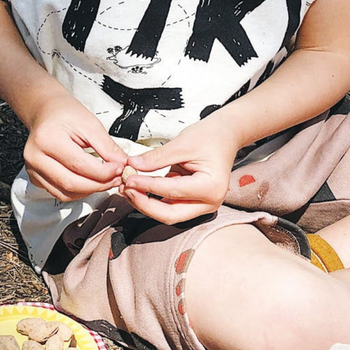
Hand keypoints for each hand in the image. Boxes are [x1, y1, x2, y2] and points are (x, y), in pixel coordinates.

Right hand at [24, 95, 126, 201]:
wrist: (46, 111)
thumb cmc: (65, 113)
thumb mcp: (90, 123)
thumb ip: (107, 146)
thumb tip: (122, 164)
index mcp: (47, 139)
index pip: (79, 165)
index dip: (103, 172)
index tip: (119, 168)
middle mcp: (35, 157)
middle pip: (71, 183)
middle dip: (98, 185)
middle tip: (115, 178)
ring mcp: (33, 170)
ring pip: (65, 193)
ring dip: (90, 191)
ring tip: (105, 180)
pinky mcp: (36, 178)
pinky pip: (60, 193)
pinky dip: (78, 192)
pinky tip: (90, 182)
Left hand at [120, 118, 239, 223]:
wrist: (224, 136)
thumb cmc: (209, 137)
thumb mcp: (182, 143)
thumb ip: (157, 158)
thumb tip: (133, 165)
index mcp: (211, 187)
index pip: (172, 191)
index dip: (147, 186)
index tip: (128, 177)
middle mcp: (209, 203)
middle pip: (170, 214)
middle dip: (144, 203)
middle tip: (125, 188)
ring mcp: (202, 205)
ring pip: (168, 214)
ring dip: (146, 203)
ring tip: (127, 187)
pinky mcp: (193, 203)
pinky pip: (169, 206)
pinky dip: (152, 198)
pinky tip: (137, 187)